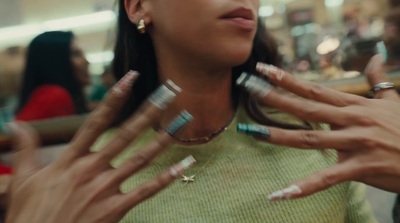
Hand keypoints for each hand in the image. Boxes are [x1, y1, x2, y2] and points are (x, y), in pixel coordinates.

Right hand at [5, 71, 194, 222]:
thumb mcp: (23, 179)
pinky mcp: (114, 209)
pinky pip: (146, 191)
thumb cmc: (29, 214)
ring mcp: (105, 189)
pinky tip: (184, 165)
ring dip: (163, 138)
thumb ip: (25, 148)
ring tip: (183, 120)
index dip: (114, 98)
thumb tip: (15, 123)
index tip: (131, 78)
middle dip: (149, 111)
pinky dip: (167, 178)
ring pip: (140, 158)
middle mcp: (91, 169)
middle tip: (169, 92)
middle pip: (125, 134)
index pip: (96, 122)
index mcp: (70, 159)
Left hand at [237, 55, 399, 199]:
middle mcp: (351, 120)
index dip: (288, 79)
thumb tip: (375, 59)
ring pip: (310, 138)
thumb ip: (378, 81)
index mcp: (354, 105)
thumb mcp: (393, 101)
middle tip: (248, 87)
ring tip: (252, 132)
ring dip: (278, 135)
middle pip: (306, 107)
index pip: (314, 88)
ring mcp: (355, 143)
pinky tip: (279, 194)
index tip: (264, 70)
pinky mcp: (361, 168)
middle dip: (275, 97)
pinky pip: (326, 178)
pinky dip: (302, 187)